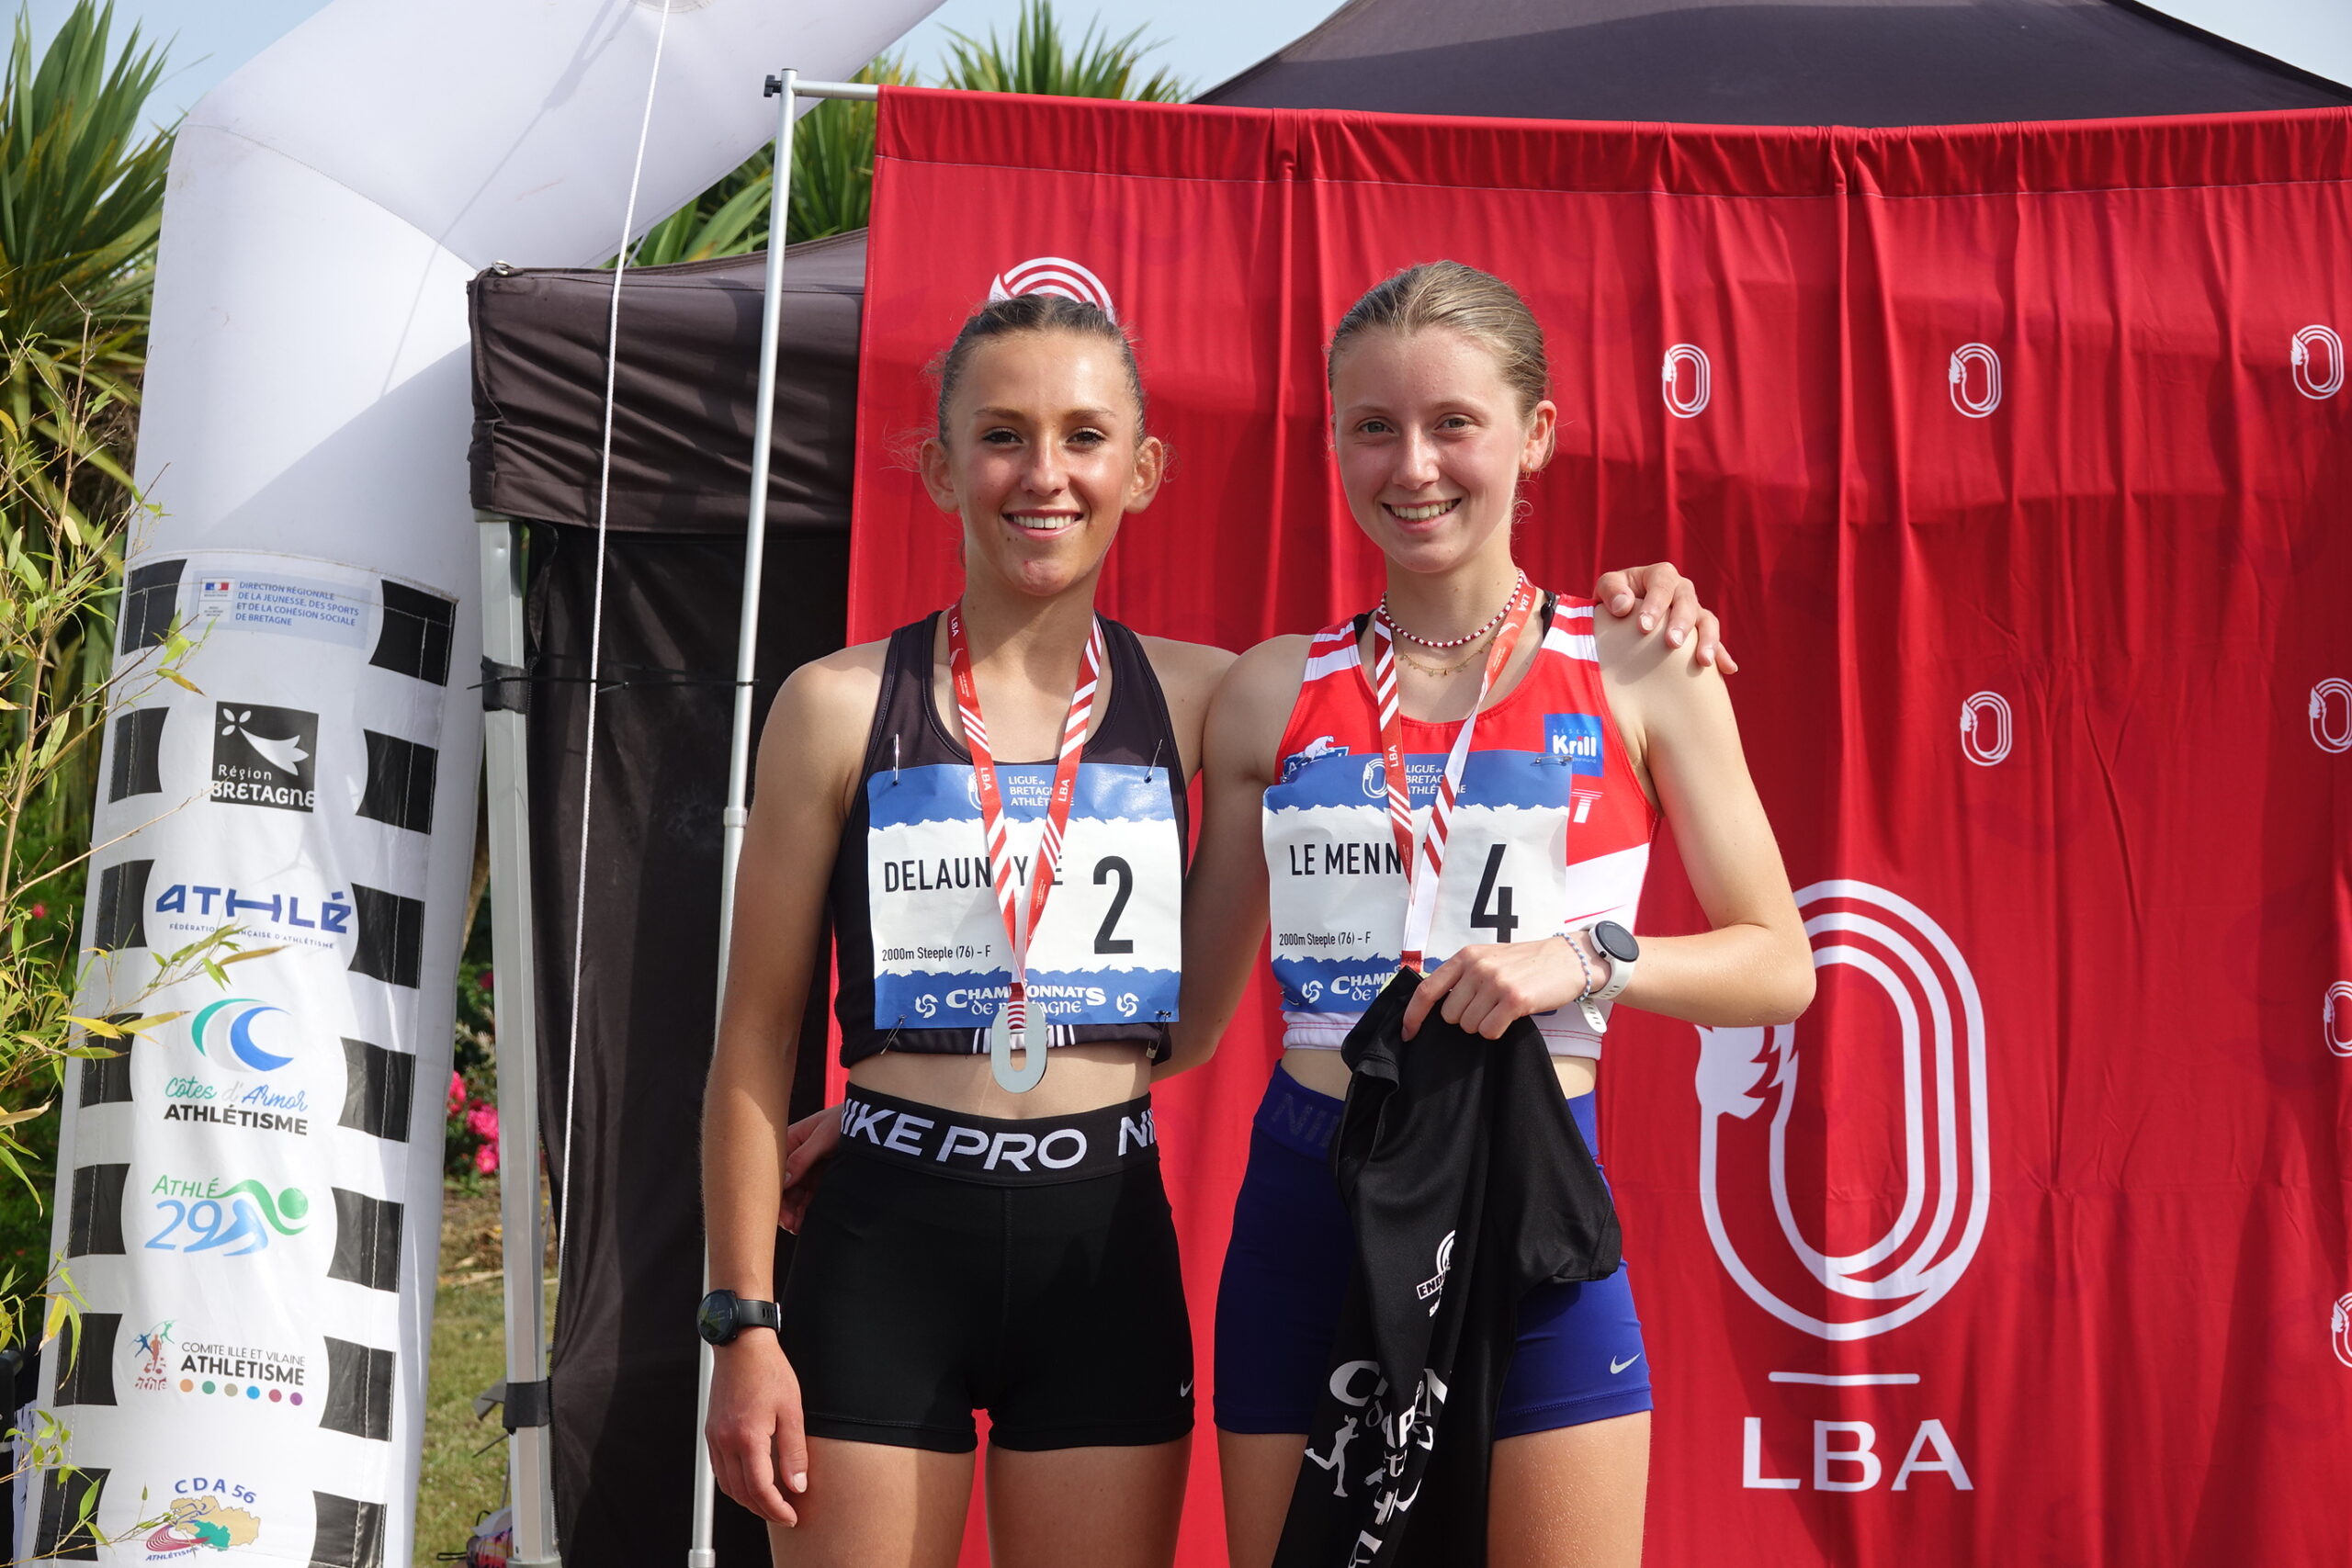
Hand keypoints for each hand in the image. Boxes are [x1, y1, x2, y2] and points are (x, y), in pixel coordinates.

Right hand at [705, 1332, 809, 1525]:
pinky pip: (719, 1470)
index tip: (791, 1515)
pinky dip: (735, 1484)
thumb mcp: (792, 1410)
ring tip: (770, 1503)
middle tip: (784, 1515)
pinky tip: (750, 1482)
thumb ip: (794, 1451)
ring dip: (747, 1500)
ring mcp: (715, 1437)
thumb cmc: (769, 1370)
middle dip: (763, 1510)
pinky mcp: (712, 1431)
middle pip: (741, 1493)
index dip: (776, 1508)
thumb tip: (797, 1485)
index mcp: (747, 1437)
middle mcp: (726, 1441)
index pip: (760, 1489)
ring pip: (727, 1485)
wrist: (742, 1345)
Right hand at [777, 1105, 842, 1233]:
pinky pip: (810, 1197)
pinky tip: (805, 1222)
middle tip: (789, 1224)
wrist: (870, 1121)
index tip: (777, 1209)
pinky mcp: (821, 1178)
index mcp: (790, 1142)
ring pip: (795, 1196)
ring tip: (797, 1227)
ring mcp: (808, 1169)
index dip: (773, 1191)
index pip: (774, 1171)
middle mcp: (795, 1158)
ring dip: (794, 1212)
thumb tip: (783, 1181)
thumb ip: (802, 1158)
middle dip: (784, 1207)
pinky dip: (807, 1210)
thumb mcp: (822, 1136)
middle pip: (783, 1187)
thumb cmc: (842, 1121)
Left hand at [1402, 937, 1591, 1040]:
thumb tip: (1435, 1006)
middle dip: (1466, 1018)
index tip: (1408, 1033)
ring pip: (1469, 1025)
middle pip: (1449, 1015)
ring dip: (1484, 1023)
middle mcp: (1477, 967)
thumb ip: (1462, 975)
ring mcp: (1495, 982)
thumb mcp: (1488, 958)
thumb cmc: (1526, 963)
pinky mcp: (1514, 1000)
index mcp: (1466, 956)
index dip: (1413, 1016)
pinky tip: (1512, 1015)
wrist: (1568, 959)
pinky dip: (1498, 1030)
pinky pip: (1489, 1031)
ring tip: (1503, 1006)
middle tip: (1489, 1005)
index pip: (1426, 990)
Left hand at [1594, 561, 1737, 672]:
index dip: (1655, 605)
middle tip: (1672, 643)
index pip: (1661, 586)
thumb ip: (1611, 590)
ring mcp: (1694, 611)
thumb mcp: (1607, 586)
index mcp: (1661, 575)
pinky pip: (1716, 642)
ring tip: (1703, 661)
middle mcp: (1682, 590)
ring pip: (1707, 621)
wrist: (1624, 612)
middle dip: (1681, 623)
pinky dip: (1722, 654)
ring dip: (1708, 640)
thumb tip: (1624, 606)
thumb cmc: (1615, 596)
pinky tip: (1728, 669)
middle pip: (1688, 603)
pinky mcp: (1700, 631)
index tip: (1643, 627)